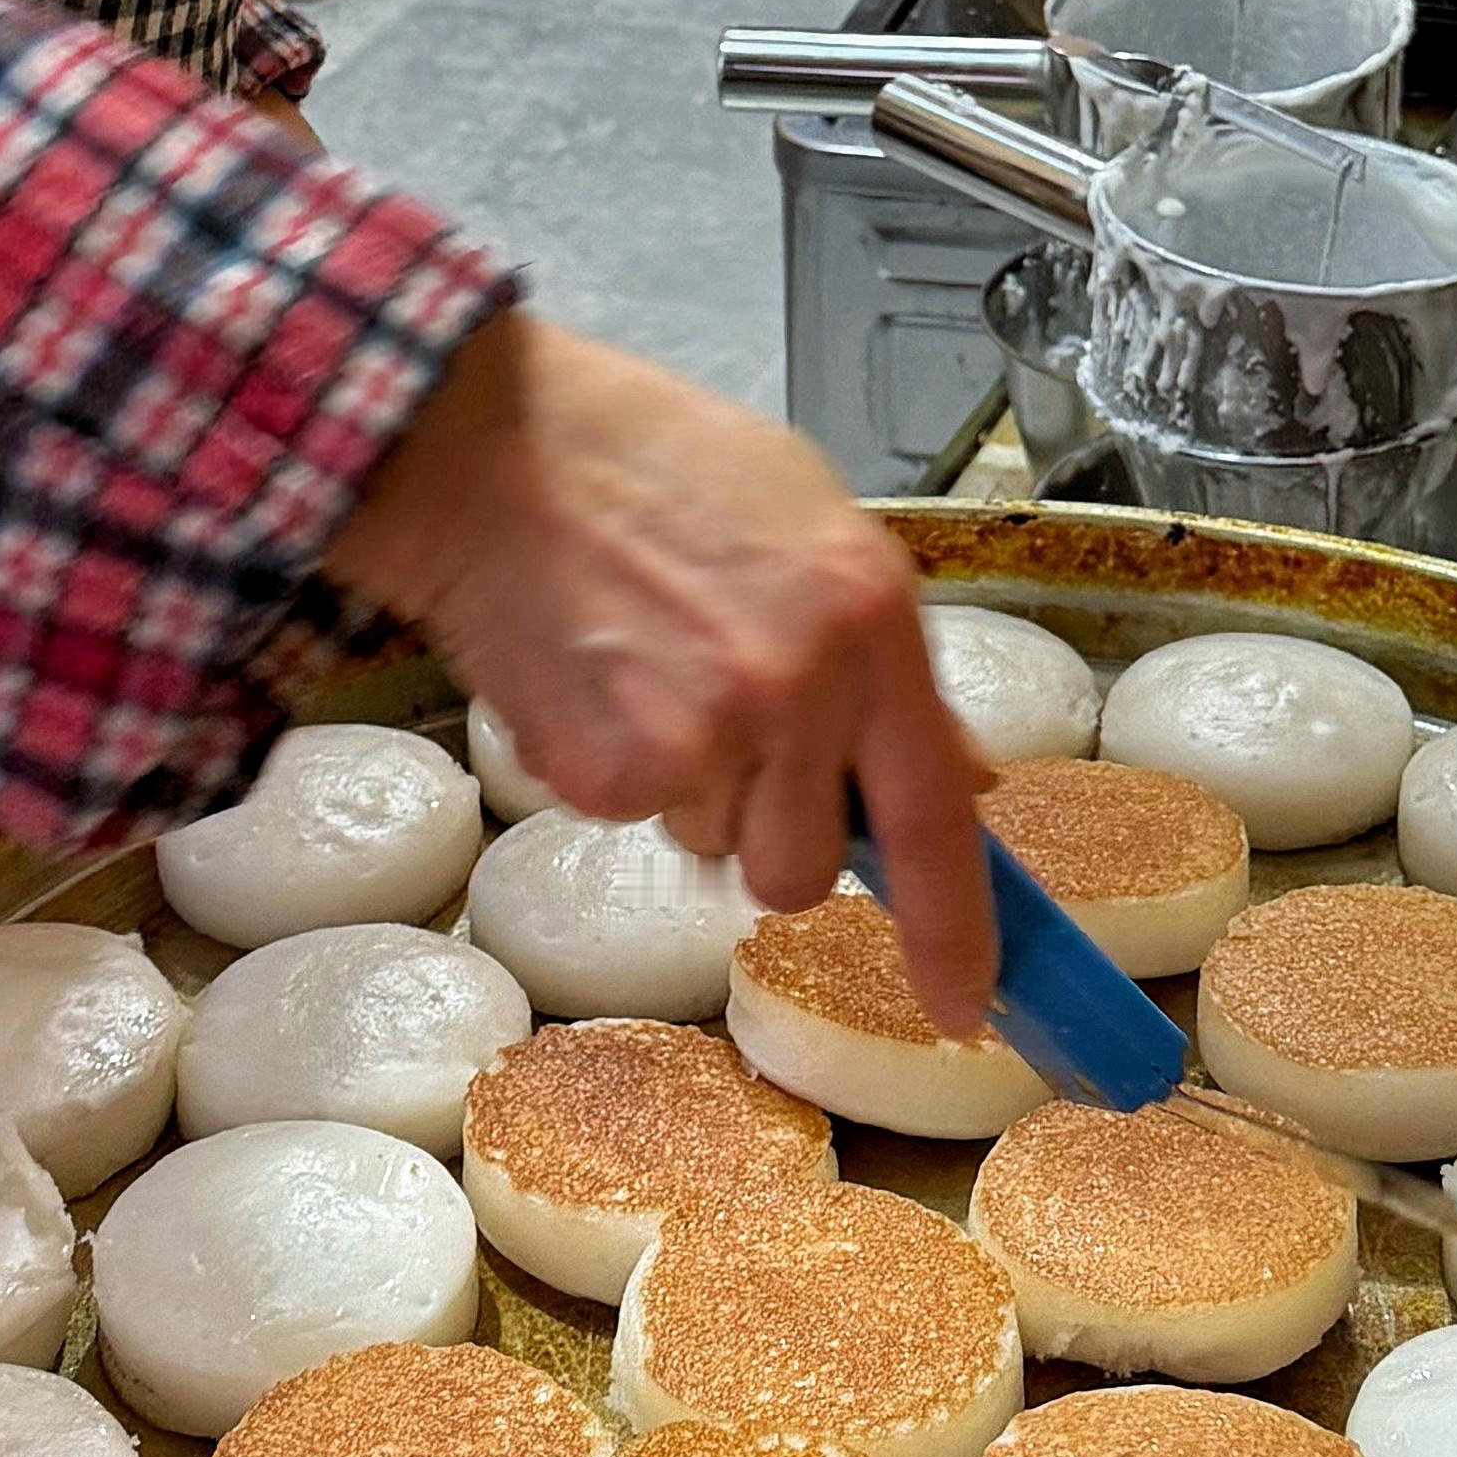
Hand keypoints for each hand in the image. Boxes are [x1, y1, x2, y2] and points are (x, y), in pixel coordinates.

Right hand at [332, 312, 992, 1033]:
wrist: (492, 450)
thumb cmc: (653, 465)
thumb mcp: (814, 524)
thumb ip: (883, 660)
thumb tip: (954, 777)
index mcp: (870, 622)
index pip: (935, 817)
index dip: (955, 930)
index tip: (964, 1005)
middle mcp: (797, 692)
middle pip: (804, 871)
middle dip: (771, 831)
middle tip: (727, 729)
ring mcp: (698, 739)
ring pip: (715, 848)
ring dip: (692, 791)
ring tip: (650, 669)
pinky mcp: (604, 772)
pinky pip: (633, 818)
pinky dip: (612, 769)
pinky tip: (596, 678)